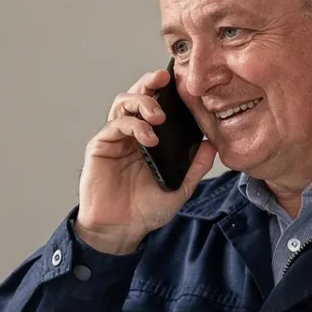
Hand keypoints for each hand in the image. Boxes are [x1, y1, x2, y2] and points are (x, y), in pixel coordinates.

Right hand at [75, 68, 215, 254]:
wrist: (121, 230)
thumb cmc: (145, 211)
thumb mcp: (179, 188)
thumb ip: (195, 167)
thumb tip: (211, 144)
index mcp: (149, 139)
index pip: (157, 105)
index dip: (166, 91)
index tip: (181, 82)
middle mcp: (131, 134)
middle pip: (137, 95)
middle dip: (150, 83)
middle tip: (164, 80)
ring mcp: (115, 138)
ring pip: (123, 103)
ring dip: (142, 102)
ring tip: (158, 116)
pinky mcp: (100, 146)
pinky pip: (115, 125)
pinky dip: (133, 126)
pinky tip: (149, 139)